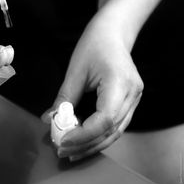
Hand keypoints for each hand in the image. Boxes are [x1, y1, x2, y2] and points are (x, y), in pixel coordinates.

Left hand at [42, 15, 142, 160]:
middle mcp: (132, 94)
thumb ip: (64, 98)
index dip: (84, 134)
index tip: (63, 140)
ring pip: (115, 132)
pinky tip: (83, 140)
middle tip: (63, 151)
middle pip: (111, 131)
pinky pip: (116, 125)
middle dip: (86, 145)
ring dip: (92, 144)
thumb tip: (49, 119)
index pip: (105, 119)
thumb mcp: (75, 70)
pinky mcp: (130, 102)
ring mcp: (135, 99)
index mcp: (120, 83)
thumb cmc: (93, 45)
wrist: (113, 33)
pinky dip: (99, 135)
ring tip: (71, 150)